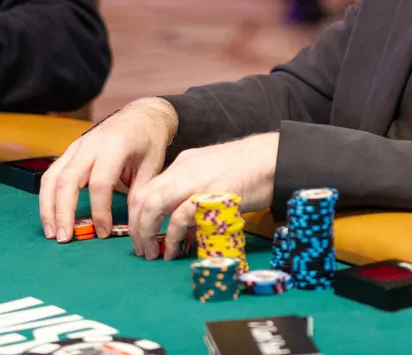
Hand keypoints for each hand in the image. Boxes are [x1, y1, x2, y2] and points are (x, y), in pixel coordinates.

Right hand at [39, 97, 176, 242]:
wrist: (142, 115)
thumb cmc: (149, 140)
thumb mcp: (152, 166)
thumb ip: (138, 194)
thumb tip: (130, 227)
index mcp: (115, 146)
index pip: (100, 183)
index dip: (99, 211)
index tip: (103, 232)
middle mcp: (91, 144)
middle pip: (68, 181)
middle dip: (63, 212)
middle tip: (64, 238)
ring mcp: (77, 146)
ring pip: (53, 177)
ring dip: (48, 207)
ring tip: (52, 232)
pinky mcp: (70, 151)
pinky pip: (52, 174)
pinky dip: (47, 196)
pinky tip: (51, 215)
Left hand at [130, 132, 279, 260]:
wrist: (275, 158)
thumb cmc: (252, 170)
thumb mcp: (214, 178)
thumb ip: (196, 197)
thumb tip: (185, 228)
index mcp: (184, 163)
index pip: (148, 187)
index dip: (138, 213)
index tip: (140, 232)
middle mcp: (183, 169)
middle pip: (143, 197)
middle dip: (136, 226)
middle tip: (140, 249)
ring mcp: (195, 181)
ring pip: (153, 205)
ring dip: (146, 233)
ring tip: (150, 254)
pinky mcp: (208, 195)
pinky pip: (179, 218)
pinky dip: (171, 237)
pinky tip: (173, 251)